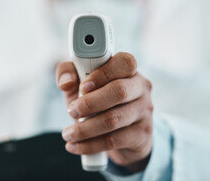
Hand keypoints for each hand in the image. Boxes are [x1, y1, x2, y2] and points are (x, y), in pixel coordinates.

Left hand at [56, 53, 153, 172]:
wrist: (119, 133)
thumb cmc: (96, 99)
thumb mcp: (80, 83)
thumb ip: (68, 72)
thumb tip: (65, 83)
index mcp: (127, 69)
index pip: (123, 62)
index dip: (102, 74)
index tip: (82, 87)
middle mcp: (140, 87)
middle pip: (119, 91)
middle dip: (90, 103)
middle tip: (71, 111)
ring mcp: (144, 111)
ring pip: (114, 119)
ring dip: (85, 128)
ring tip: (68, 133)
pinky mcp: (142, 134)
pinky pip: (114, 140)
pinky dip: (90, 145)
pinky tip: (75, 146)